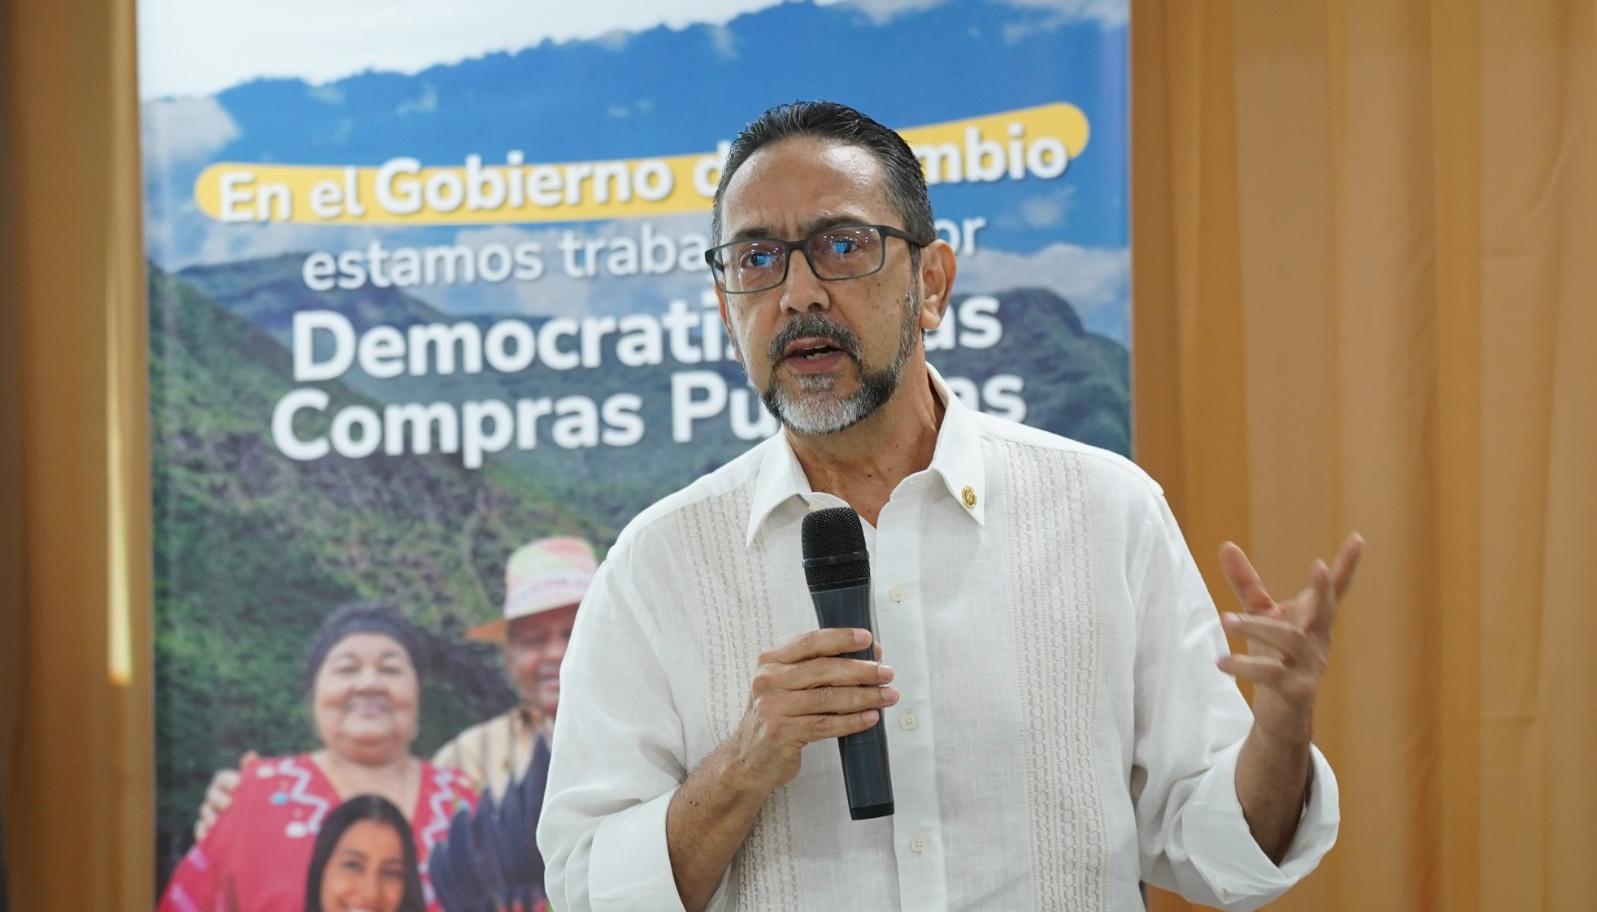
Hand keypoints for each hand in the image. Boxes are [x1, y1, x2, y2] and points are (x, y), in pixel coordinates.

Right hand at [194, 750, 257, 841]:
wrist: (257, 825)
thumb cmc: (258, 798)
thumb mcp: (260, 785)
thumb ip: (255, 770)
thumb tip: (250, 755)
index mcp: (228, 783)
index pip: (222, 778)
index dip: (228, 780)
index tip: (237, 785)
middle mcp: (216, 796)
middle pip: (212, 794)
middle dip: (218, 799)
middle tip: (228, 805)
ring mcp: (210, 813)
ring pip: (205, 811)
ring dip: (210, 816)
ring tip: (216, 822)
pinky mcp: (208, 830)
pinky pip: (200, 830)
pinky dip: (202, 832)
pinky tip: (206, 836)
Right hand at [719, 628, 895, 795]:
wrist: (746, 760)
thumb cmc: (776, 717)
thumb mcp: (787, 686)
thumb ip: (821, 670)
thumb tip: (870, 655)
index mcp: (771, 661)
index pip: (811, 642)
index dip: (841, 638)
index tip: (868, 639)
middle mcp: (768, 681)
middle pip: (823, 670)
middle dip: (861, 671)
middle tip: (887, 673)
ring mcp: (772, 708)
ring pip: (827, 698)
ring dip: (863, 697)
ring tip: (887, 696)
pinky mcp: (781, 734)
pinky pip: (824, 725)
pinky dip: (851, 722)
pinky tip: (870, 719)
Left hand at [1216, 534, 1363, 744]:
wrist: (1280, 714)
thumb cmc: (1274, 656)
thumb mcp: (1261, 615)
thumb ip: (1246, 582)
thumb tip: (1226, 544)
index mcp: (1314, 619)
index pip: (1335, 589)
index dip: (1346, 565)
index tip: (1358, 537)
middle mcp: (1318, 639)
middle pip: (1326, 610)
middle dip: (1324, 589)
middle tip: (1320, 566)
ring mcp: (1311, 666)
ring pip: (1290, 640)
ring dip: (1256, 627)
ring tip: (1225, 620)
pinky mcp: (1296, 690)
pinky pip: (1272, 674)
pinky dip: (1245, 666)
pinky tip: (1221, 663)